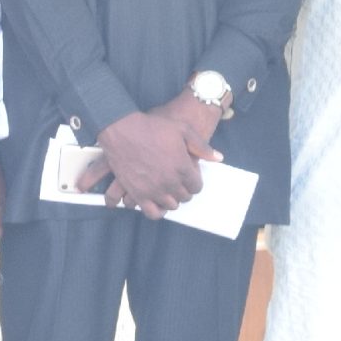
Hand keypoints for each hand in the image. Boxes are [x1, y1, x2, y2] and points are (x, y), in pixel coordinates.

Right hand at [95, 106, 216, 216]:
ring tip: (166, 190)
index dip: (194, 181)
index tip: (188, 176)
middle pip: (184, 197)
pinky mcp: (137, 194)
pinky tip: (156, 203)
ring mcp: (153, 190)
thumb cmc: (152, 127)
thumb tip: (218, 158)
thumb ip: (201, 146)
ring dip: (171, 199)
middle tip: (177, 181)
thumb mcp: (181, 129)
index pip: (196, 187)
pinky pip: (152, 213)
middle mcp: (170, 182)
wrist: (122, 129)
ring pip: (170, 206)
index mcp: (183, 168)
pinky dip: (157, 212)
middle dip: (183, 190)